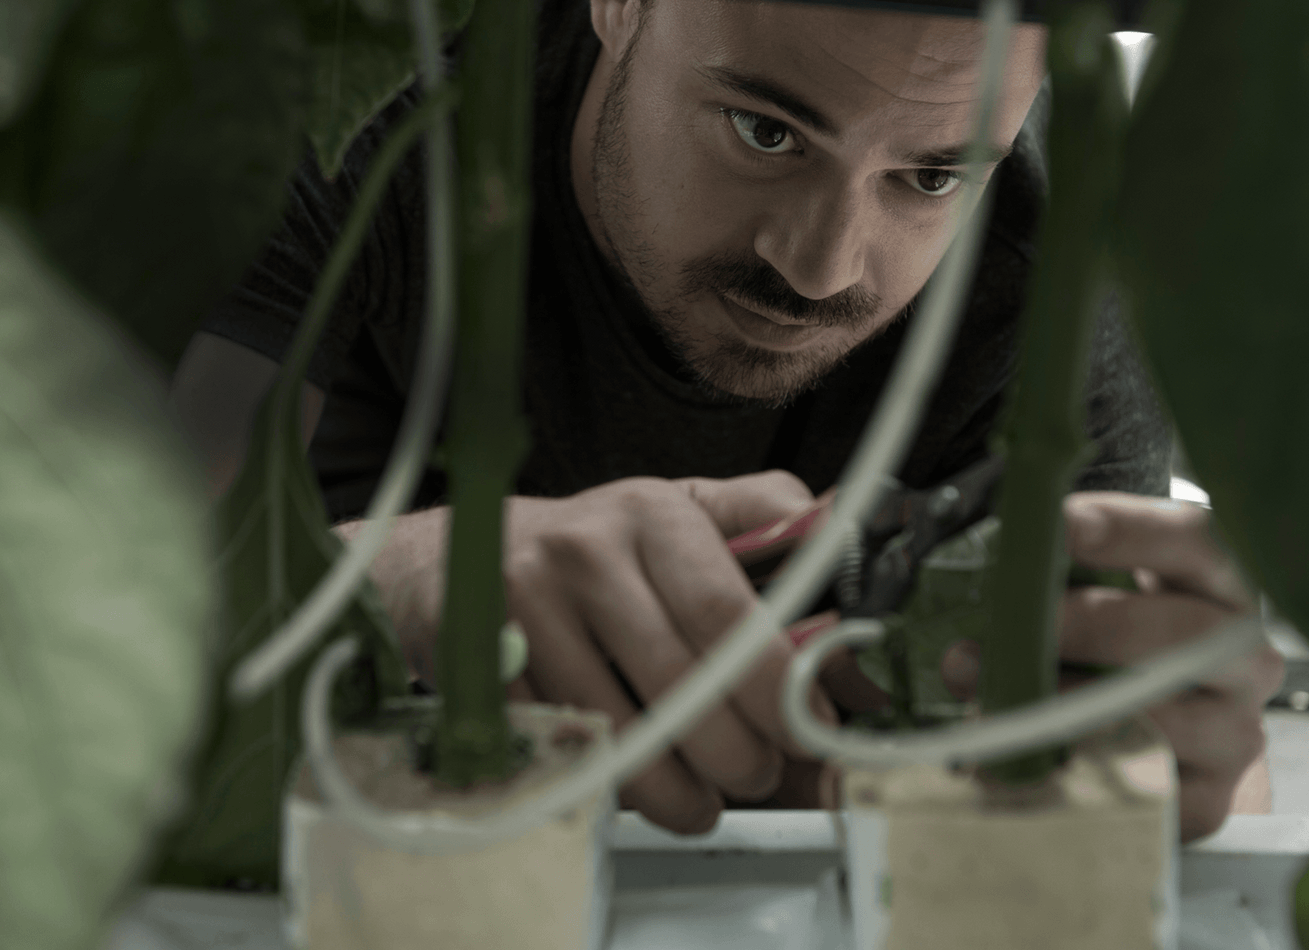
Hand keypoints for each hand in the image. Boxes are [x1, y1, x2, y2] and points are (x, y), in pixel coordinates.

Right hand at [343, 470, 838, 833]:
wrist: (458, 552)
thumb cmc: (596, 543)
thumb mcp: (681, 509)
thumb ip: (767, 519)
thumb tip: (850, 537)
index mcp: (650, 513)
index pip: (726, 613)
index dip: (775, 687)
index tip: (806, 728)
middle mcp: (584, 554)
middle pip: (681, 682)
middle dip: (735, 752)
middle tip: (757, 773)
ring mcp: (524, 612)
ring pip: (620, 733)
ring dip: (677, 790)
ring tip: (703, 800)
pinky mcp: (483, 668)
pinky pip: (563, 751)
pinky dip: (609, 786)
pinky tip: (635, 785)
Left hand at [940, 492, 1284, 842]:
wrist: (1181, 746)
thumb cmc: (1123, 651)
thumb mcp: (1103, 596)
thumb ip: (1055, 580)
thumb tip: (974, 586)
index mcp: (1219, 586)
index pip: (1194, 540)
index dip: (1129, 527)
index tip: (1062, 523)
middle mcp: (1244, 658)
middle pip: (1184, 633)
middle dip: (1090, 624)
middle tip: (1012, 624)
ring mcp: (1235, 732)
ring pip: (1159, 719)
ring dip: (1062, 706)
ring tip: (986, 698)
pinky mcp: (1209, 799)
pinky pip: (1140, 790)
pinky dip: (1067, 773)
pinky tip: (1013, 762)